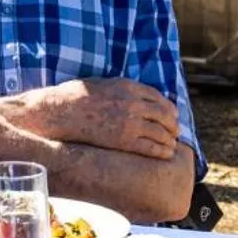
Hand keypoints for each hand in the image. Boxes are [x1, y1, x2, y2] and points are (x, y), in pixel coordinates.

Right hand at [2, 78, 178, 158]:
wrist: (61, 112)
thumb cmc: (76, 96)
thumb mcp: (103, 83)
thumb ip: (122, 88)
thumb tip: (134, 95)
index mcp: (128, 86)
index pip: (159, 98)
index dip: (169, 108)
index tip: (173, 115)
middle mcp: (133, 103)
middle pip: (165, 115)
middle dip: (173, 125)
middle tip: (176, 131)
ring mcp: (130, 122)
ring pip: (162, 132)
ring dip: (170, 139)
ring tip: (172, 145)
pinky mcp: (124, 140)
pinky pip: (152, 147)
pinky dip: (163, 151)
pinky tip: (166, 154)